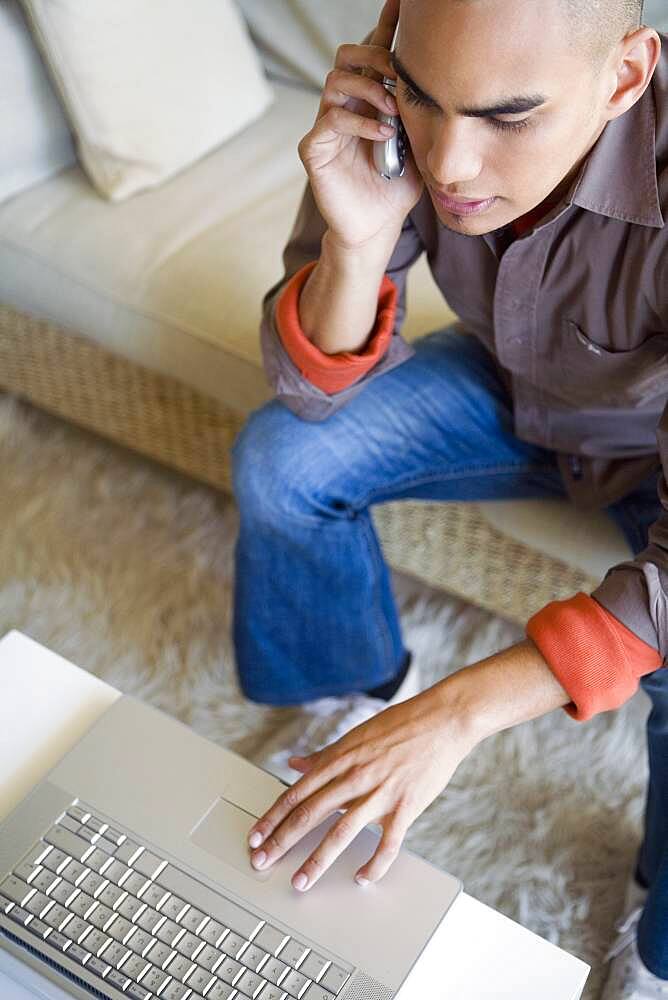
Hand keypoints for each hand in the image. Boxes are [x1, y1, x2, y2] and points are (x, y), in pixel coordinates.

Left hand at [246, 683, 477, 890]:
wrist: (442, 720)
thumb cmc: (401, 724)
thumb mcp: (356, 735)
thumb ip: (325, 755)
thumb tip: (296, 764)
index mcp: (341, 758)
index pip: (297, 792)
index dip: (273, 817)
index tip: (257, 836)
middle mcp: (355, 776)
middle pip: (310, 813)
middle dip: (282, 841)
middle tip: (261, 862)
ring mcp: (380, 792)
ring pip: (341, 831)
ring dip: (317, 860)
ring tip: (300, 880)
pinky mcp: (406, 806)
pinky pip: (387, 843)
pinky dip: (374, 864)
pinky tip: (361, 877)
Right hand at [297, 0, 423, 252]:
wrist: (376, 227)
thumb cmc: (397, 187)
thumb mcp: (419, 143)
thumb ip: (422, 111)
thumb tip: (443, 80)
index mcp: (368, 98)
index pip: (373, 51)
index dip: (385, 25)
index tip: (401, 2)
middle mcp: (343, 105)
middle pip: (347, 55)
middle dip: (376, 58)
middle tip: (400, 76)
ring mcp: (326, 125)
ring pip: (335, 81)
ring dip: (368, 88)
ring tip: (393, 110)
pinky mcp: (315, 149)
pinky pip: (331, 120)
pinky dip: (360, 123)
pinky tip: (383, 134)